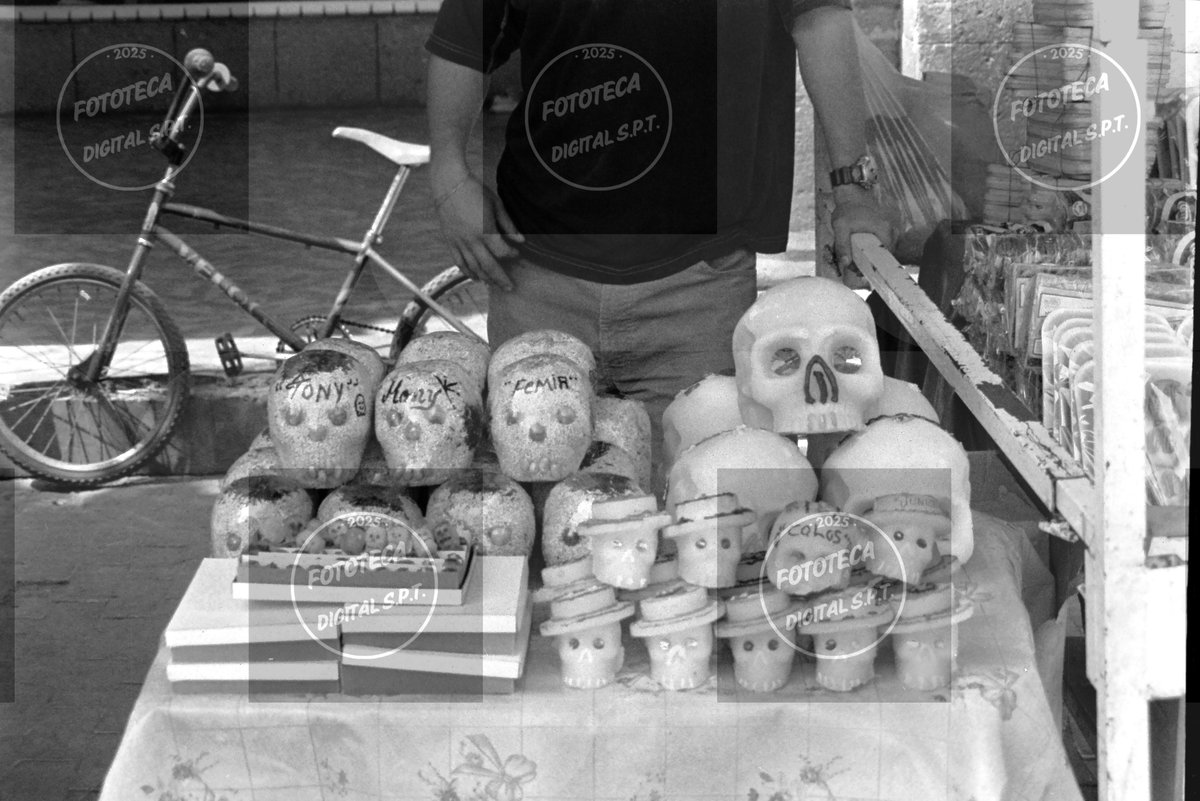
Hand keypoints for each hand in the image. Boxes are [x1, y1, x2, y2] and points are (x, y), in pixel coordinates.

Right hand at [434, 173, 522, 290]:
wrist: (449, 185)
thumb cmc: (475, 191)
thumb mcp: (496, 205)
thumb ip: (509, 224)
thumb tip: (521, 240)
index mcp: (485, 231)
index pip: (502, 252)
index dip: (512, 255)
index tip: (518, 254)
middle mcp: (472, 241)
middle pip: (489, 266)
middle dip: (501, 278)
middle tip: (510, 287)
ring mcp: (460, 243)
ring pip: (474, 267)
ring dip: (486, 278)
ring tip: (495, 285)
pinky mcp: (450, 242)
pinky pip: (459, 262)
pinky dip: (468, 272)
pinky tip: (476, 278)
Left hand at [831, 189, 897, 289]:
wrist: (852, 195)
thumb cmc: (846, 210)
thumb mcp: (840, 227)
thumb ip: (842, 245)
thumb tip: (846, 264)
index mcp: (884, 231)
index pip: (885, 257)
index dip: (873, 268)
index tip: (860, 272)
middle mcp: (891, 232)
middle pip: (883, 257)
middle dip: (868, 264)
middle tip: (853, 267)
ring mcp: (890, 232)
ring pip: (882, 253)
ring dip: (869, 258)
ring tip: (855, 259)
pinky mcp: (886, 233)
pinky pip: (880, 248)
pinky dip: (871, 252)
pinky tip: (859, 251)